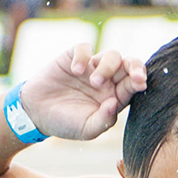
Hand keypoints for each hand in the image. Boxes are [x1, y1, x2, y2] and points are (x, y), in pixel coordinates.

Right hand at [17, 46, 146, 140]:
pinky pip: (84, 48)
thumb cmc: (66, 123)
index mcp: (115, 96)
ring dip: (107, 67)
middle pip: (128, 65)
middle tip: (134, 76)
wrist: (36, 114)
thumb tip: (115, 103)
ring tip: (94, 82)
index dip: (139, 81)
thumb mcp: (87, 129)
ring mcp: (91, 67)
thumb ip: (104, 120)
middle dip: (135, 67)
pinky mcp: (73, 57)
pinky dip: (83, 56)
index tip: (140, 83)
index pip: (133, 85)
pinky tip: (75, 70)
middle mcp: (107, 80)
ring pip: (111, 55)